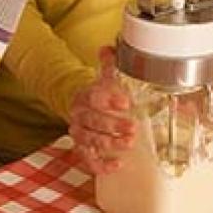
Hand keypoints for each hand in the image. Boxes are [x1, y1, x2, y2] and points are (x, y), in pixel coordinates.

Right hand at [69, 47, 134, 174]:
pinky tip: (117, 165)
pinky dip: (101, 166)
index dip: (109, 100)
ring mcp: (79, 134)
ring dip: (110, 144)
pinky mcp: (82, 150)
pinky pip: (88, 161)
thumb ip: (110, 63)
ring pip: (91, 141)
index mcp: (85, 96)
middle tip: (132, 127)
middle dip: (113, 125)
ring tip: (129, 143)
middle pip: (93, 122)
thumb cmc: (99, 95)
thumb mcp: (105, 77)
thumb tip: (110, 47)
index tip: (126, 102)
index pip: (94, 98)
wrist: (81, 107)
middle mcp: (79, 116)